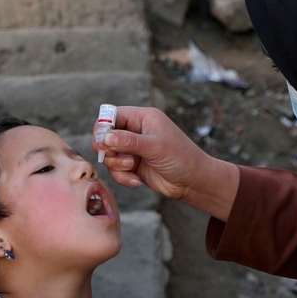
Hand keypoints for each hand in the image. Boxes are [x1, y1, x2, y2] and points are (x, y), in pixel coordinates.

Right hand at [97, 106, 239, 219]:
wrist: (193, 182)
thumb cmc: (181, 158)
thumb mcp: (155, 147)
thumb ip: (129, 141)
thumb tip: (105, 137)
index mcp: (142, 117)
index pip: (112, 115)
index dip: (103, 128)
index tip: (103, 143)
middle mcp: (135, 131)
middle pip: (105, 135)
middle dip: (108, 149)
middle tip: (116, 156)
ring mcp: (133, 149)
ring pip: (108, 154)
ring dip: (116, 164)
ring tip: (132, 168)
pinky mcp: (133, 165)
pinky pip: (116, 169)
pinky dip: (122, 176)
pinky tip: (136, 181)